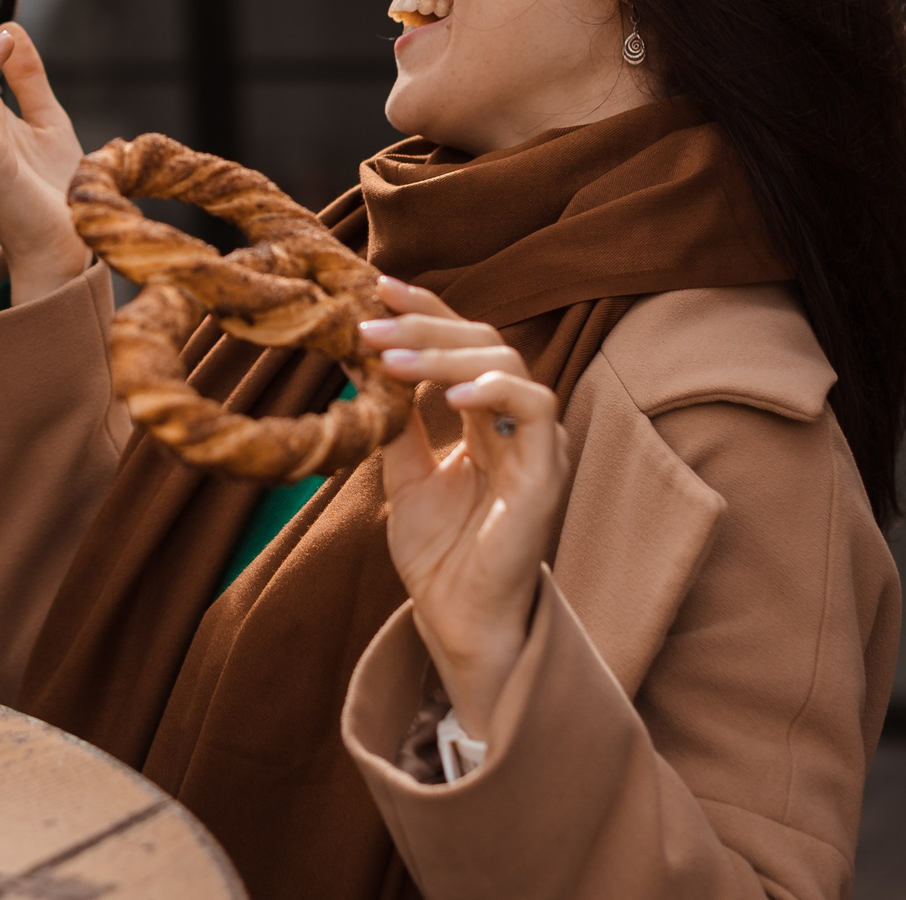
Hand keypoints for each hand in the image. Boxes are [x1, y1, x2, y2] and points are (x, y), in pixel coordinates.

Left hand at [363, 275, 567, 742]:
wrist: (458, 618)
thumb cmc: (437, 554)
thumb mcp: (401, 474)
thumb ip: (392, 420)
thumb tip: (358, 361)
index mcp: (484, 418)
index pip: (461, 344)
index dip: (425, 311)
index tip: (376, 286)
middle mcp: (514, 423)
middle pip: (483, 342)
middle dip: (424, 326)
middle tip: (370, 323)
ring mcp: (536, 444)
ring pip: (507, 363)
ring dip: (446, 354)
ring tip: (392, 359)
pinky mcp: (548, 472)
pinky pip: (536, 409)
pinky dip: (496, 390)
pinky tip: (452, 395)